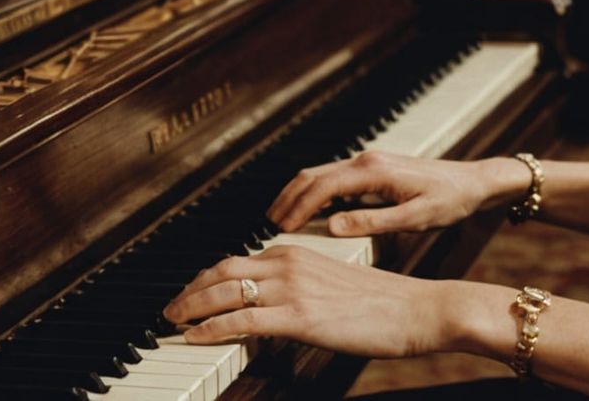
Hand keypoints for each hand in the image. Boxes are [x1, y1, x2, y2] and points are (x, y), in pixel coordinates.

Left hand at [162, 245, 449, 357]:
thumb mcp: (334, 287)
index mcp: (297, 253)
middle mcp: (289, 263)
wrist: (417, 309)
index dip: (206, 279)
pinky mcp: (300, 316)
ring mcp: (293, 289)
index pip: (237, 261)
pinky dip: (212, 327)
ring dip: (191, 307)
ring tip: (173, 323)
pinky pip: (242, 319)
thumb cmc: (384, 304)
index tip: (190, 294)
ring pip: (224, 291)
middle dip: (189, 290)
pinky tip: (196, 336)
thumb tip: (276, 310)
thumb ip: (302, 290)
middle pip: (221, 270)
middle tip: (171, 310)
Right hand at [268, 151, 519, 236]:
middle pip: (314, 175)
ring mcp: (370, 162)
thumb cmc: (450, 201)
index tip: (280, 228)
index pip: (323, 187)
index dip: (299, 207)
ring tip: (281, 218)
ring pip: (322, 173)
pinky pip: (335, 177)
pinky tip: (310, 211)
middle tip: (270, 224)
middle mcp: (368, 160)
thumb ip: (373, 222)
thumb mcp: (415, 218)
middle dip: (289, 198)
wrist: (474, 182)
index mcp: (374, 171)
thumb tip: (334, 226)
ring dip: (299, 193)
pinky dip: (315, 192)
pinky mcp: (374, 168)